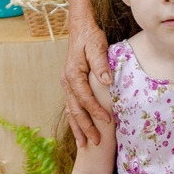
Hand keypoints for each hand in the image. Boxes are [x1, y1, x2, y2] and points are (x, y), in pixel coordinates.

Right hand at [61, 15, 111, 147]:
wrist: (80, 28)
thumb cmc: (90, 37)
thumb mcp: (97, 47)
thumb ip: (101, 64)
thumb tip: (106, 82)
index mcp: (73, 75)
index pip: (85, 98)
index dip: (96, 111)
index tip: (107, 122)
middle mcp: (67, 82)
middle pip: (75, 110)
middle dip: (85, 127)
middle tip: (96, 142)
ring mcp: (66, 84)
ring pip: (70, 110)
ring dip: (77, 128)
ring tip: (83, 144)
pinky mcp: (70, 84)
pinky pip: (71, 106)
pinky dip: (75, 119)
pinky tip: (79, 129)